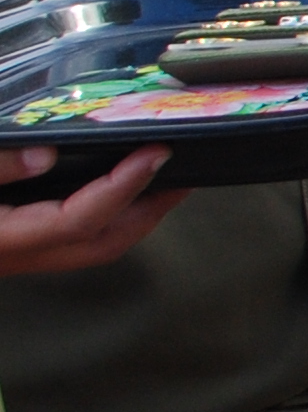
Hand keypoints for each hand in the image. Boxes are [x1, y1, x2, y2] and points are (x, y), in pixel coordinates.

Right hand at [0, 145, 184, 276]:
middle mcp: (18, 256)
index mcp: (4, 240)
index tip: (155, 154)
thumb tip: (45, 154)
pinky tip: (119, 194)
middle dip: (152, 210)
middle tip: (185, 173)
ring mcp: (19, 258)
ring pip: (94, 247)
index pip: (79, 221)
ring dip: (136, 215)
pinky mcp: (17, 248)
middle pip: (103, 244)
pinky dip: (110, 217)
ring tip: (166, 181)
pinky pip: (77, 240)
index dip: (122, 187)